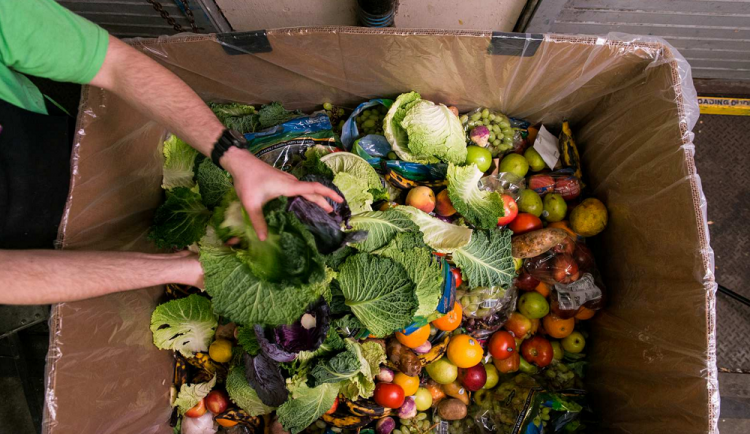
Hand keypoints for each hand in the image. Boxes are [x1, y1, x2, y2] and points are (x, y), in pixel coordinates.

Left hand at [221, 147, 342, 239]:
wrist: (240, 162)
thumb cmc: (247, 181)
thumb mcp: (251, 204)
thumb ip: (258, 221)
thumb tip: (264, 239)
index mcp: (289, 186)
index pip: (314, 189)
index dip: (328, 194)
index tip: (340, 200)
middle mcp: (291, 182)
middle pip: (312, 190)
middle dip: (324, 200)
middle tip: (332, 212)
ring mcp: (286, 179)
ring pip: (306, 188)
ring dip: (315, 197)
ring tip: (322, 207)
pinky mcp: (281, 179)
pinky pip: (299, 188)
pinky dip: (306, 194)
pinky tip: (301, 201)